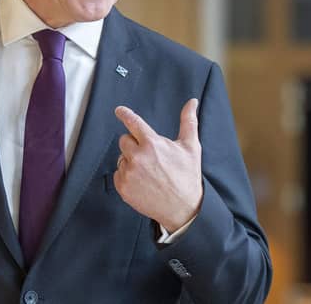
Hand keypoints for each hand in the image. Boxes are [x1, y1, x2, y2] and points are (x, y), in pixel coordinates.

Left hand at [113, 98, 202, 232]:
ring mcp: (129, 173)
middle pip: (124, 140)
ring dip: (131, 162)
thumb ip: (189, 121)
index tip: (119, 110)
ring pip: (121, 158)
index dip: (125, 114)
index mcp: (152, 144)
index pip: (133, 122)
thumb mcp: (191, 147)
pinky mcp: (123, 187)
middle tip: (150, 157)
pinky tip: (142, 182)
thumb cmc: (188, 177)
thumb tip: (192, 102)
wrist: (183, 209)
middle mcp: (138, 157)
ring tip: (149, 172)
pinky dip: (127, 176)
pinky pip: (118, 174)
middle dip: (135, 145)